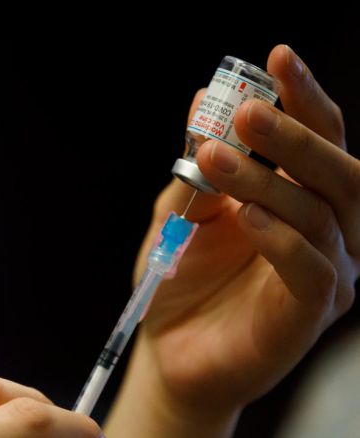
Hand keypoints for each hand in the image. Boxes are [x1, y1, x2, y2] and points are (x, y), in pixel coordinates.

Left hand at [105, 44, 358, 436]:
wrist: (169, 348)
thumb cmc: (182, 276)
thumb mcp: (182, 208)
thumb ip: (196, 162)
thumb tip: (200, 98)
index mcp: (302, 197)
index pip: (319, 137)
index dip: (304, 96)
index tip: (277, 56)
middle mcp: (329, 231)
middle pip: (336, 171)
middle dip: (293, 134)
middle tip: (247, 109)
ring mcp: (327, 275)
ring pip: (320, 215)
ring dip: (269, 179)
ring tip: (216, 157)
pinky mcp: (308, 316)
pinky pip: (312, 271)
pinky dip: (281, 239)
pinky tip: (246, 216)